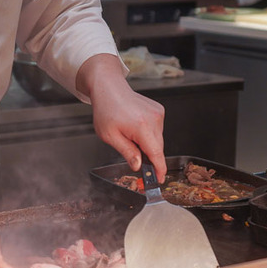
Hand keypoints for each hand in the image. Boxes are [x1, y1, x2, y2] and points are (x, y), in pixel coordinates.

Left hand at [78, 55, 165, 180]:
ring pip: (158, 140)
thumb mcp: (110, 136)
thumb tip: (139, 166)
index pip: (156, 154)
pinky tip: (135, 127)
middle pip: (158, 148)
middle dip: (148, 156)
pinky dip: (149, 134)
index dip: (159, 169)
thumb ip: (127, 152)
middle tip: (134, 157)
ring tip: (129, 134)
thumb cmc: (106, 110)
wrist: (109, 88)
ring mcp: (158, 113)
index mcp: (141, 127)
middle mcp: (154, 119)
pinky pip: (157, 130)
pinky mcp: (159, 110)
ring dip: (147, 143)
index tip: (160, 179)